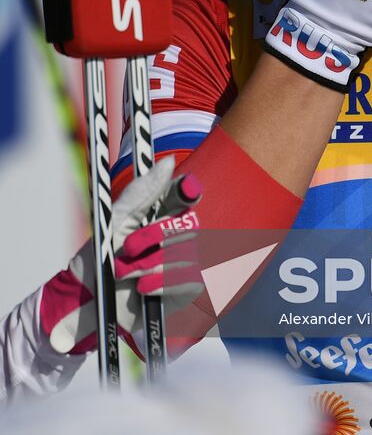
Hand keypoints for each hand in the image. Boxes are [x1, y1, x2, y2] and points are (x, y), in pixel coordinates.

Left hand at [40, 156, 203, 355]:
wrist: (89, 303)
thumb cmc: (100, 258)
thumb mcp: (114, 221)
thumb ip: (142, 191)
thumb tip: (169, 160)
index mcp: (161, 212)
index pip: (185, 192)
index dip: (188, 189)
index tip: (185, 191)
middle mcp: (178, 233)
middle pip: (187, 222)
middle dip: (153, 237)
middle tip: (128, 248)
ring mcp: (186, 259)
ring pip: (186, 251)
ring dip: (149, 264)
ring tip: (126, 274)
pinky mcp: (188, 286)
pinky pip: (189, 278)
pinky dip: (161, 283)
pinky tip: (143, 289)